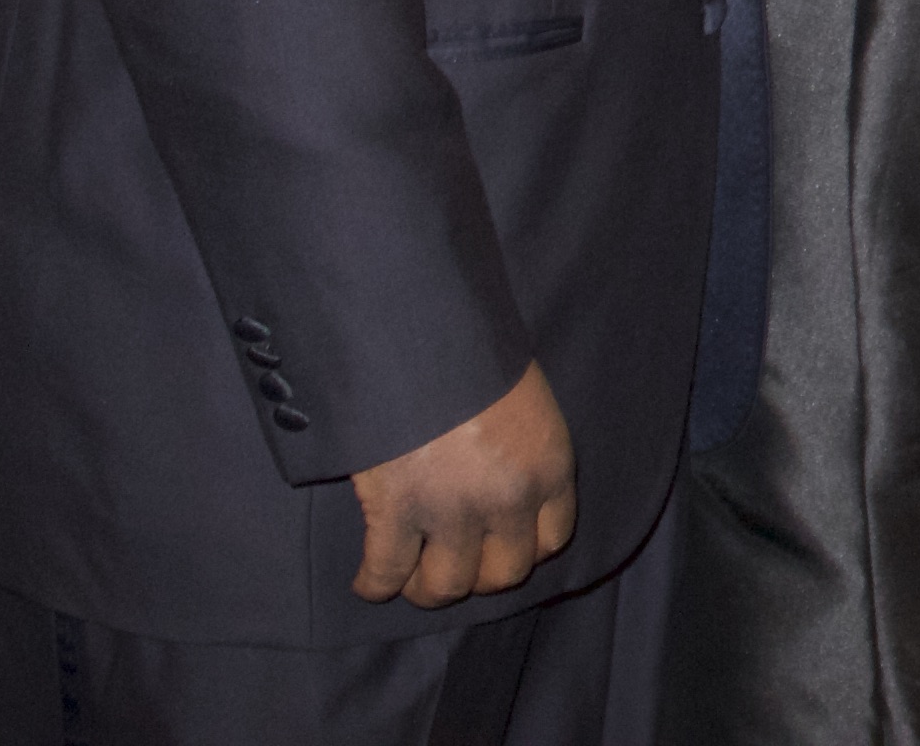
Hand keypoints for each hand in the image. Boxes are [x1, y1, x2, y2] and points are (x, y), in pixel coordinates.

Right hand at [348, 362, 575, 605]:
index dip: (522, 548)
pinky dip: (373, 584)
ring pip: (446, 586)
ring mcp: (451, 510)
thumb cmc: (474, 352)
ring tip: (411, 578)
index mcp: (549, 466)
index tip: (500, 546)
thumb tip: (502, 483)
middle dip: (476, 575)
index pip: (552, 540)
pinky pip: (386, 573)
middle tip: (451, 564)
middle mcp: (508, 498)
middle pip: (501, 575)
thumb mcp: (525, 399)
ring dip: (426, 588)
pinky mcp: (396, 511)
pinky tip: (368, 582)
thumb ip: (523, 450)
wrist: (422, 332)